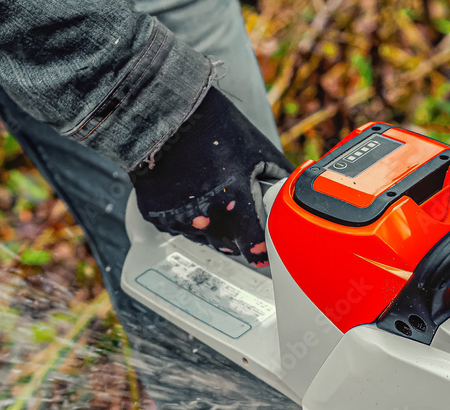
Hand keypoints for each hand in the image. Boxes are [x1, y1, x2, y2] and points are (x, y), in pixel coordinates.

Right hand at [131, 87, 292, 266]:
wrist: (165, 114)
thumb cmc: (213, 126)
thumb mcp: (257, 149)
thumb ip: (279, 176)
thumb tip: (293, 190)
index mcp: (235, 200)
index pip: (253, 246)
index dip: (260, 251)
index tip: (263, 254)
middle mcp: (205, 215)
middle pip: (229, 247)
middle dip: (238, 238)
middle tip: (240, 221)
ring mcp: (179, 217)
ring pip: (203, 239)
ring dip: (212, 229)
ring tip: (214, 202)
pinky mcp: (156, 215)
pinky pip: (178, 229)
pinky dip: (186, 219)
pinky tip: (190, 198)